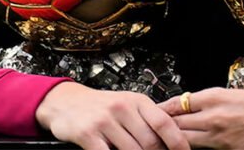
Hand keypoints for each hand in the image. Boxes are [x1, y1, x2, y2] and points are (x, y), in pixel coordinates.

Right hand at [36, 82, 189, 149]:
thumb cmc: (101, 105)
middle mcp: (122, 108)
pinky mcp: (88, 134)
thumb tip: (172, 139)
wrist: (66, 101)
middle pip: (150, 142)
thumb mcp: (127, 104)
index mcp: (137, 101)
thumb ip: (147, 119)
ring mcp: (105, 121)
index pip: (164, 122)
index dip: (177, 142)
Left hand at [159, 86, 243, 148]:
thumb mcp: (235, 94)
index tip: (153, 112)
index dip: (162, 109)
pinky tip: (189, 148)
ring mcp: (220, 136)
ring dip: (175, 140)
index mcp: (215, 96)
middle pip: (175, 123)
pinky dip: (194, 148)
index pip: (177, 103)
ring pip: (185, 140)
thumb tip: (192, 106)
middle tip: (151, 131)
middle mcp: (214, 116)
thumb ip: (211, 102)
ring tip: (164, 142)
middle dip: (162, 128)